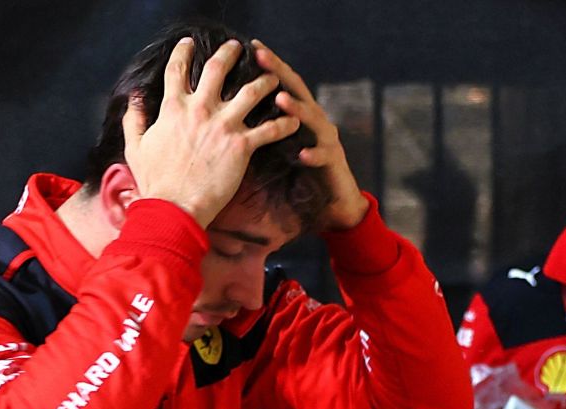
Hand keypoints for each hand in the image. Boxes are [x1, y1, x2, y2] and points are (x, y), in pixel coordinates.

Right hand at [121, 38, 299, 226]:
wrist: (175, 207)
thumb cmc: (155, 181)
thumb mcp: (136, 147)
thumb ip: (135, 120)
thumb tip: (133, 99)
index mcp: (173, 108)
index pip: (177, 69)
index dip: (183, 52)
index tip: (189, 43)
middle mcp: (200, 110)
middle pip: (217, 69)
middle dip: (230, 53)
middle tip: (238, 48)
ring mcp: (223, 126)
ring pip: (251, 92)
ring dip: (265, 82)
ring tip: (273, 77)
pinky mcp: (241, 147)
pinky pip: (269, 130)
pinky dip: (284, 124)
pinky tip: (293, 121)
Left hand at [251, 40, 369, 230]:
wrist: (332, 204)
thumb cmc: (298, 175)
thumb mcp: (277, 147)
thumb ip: (262, 128)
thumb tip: (231, 115)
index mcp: (300, 114)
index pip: (283, 83)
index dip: (270, 65)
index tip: (252, 46)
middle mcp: (315, 121)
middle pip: (298, 91)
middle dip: (280, 74)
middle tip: (262, 57)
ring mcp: (326, 140)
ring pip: (313, 120)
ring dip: (297, 109)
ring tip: (281, 100)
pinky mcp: (334, 163)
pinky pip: (324, 156)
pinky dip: (314, 154)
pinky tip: (303, 155)